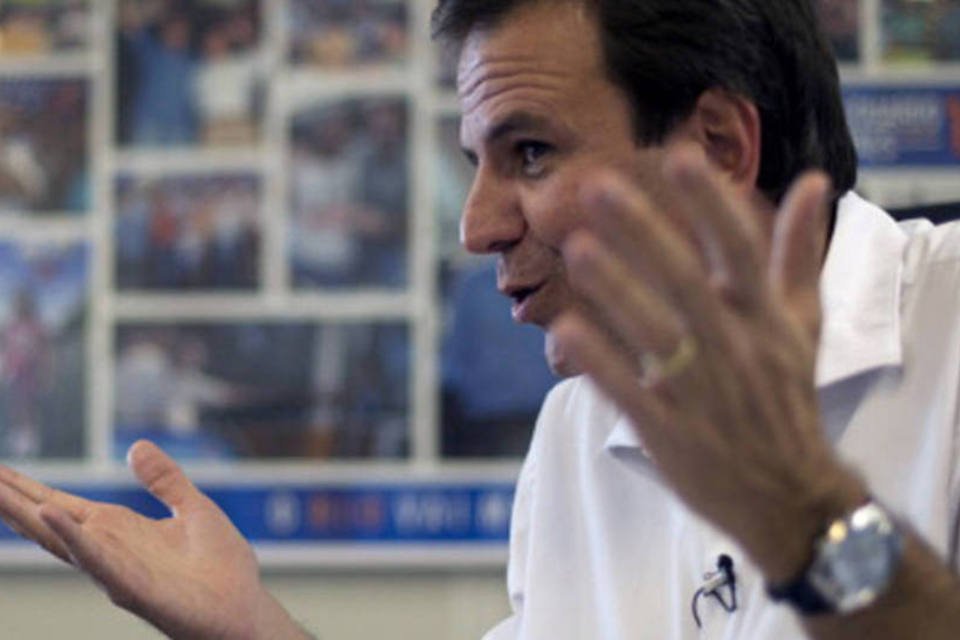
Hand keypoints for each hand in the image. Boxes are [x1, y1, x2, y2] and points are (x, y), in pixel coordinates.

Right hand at [0, 440, 307, 639]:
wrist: (246, 607)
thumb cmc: (222, 566)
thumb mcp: (193, 507)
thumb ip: (164, 479)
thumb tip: (136, 447)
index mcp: (119, 531)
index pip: (62, 505)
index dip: (28, 488)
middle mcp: (108, 550)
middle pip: (49, 521)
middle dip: (13, 500)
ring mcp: (116, 571)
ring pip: (62, 540)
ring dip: (28, 515)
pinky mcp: (135, 588)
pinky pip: (98, 560)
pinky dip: (73, 537)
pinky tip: (49, 515)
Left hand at [550, 145, 866, 581]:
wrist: (789, 494)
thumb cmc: (788, 398)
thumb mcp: (804, 326)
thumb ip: (798, 254)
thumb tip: (813, 184)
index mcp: (763, 317)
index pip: (738, 249)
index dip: (709, 202)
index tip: (679, 156)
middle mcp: (733, 347)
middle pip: (685, 281)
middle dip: (643, 232)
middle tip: (599, 187)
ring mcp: (699, 391)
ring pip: (653, 332)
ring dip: (616, 289)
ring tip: (577, 248)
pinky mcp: (669, 431)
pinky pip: (629, 392)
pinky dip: (600, 363)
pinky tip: (566, 332)